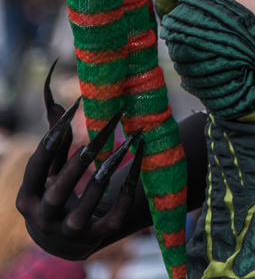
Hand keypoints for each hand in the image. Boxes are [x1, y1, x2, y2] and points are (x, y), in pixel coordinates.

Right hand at [16, 63, 143, 260]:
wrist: (59, 241)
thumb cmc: (53, 193)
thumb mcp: (49, 171)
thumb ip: (55, 143)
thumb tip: (59, 105)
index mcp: (28, 199)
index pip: (37, 168)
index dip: (52, 141)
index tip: (71, 111)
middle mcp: (44, 221)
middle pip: (57, 194)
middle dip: (76, 166)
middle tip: (94, 138)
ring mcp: (68, 234)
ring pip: (82, 213)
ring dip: (101, 182)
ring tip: (119, 151)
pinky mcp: (93, 241)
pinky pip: (111, 223)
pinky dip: (123, 201)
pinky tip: (134, 176)